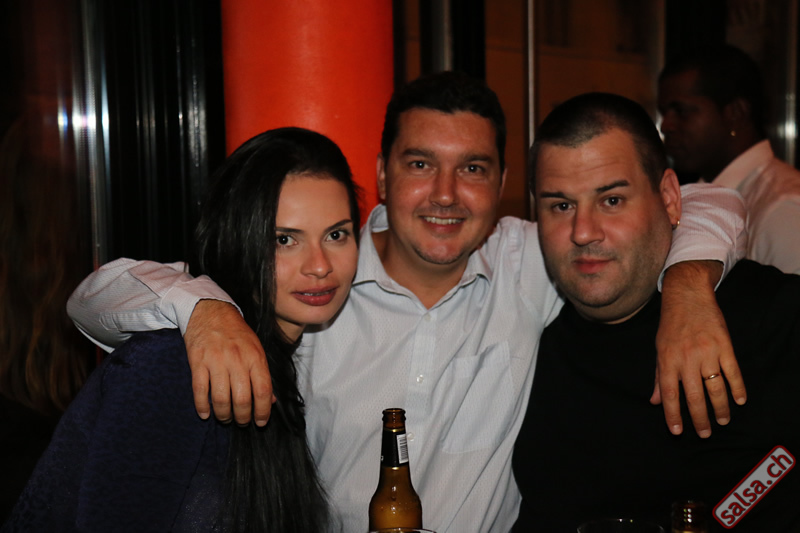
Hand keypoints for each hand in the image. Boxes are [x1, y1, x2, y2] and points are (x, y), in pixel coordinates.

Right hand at [184, 300, 273, 425]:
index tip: (260, 422)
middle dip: (242, 417)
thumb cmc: (236, 332)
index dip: (263, 411)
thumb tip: (270, 401)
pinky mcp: (198, 362)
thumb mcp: (256, 348)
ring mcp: (216, 361)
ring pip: (221, 398)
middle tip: (241, 422)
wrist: (210, 311)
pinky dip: (202, 406)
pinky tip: (205, 413)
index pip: (263, 390)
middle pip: (242, 398)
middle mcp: (237, 360)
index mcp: (255, 357)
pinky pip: (200, 390)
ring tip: (225, 418)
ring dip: (223, 415)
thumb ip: (263, 374)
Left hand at [651, 261, 746, 437]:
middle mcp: (686, 358)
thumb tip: (655, 402)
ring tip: (722, 421)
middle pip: (694, 396)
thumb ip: (658, 377)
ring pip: (715, 388)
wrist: (687, 296)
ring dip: (719, 408)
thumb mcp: (659, 349)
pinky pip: (733, 372)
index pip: (669, 394)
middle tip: (704, 433)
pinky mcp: (724, 345)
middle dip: (699, 418)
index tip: (677, 432)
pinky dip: (737, 388)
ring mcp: (707, 352)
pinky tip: (739, 401)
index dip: (672, 415)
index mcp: (667, 360)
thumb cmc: (671, 326)